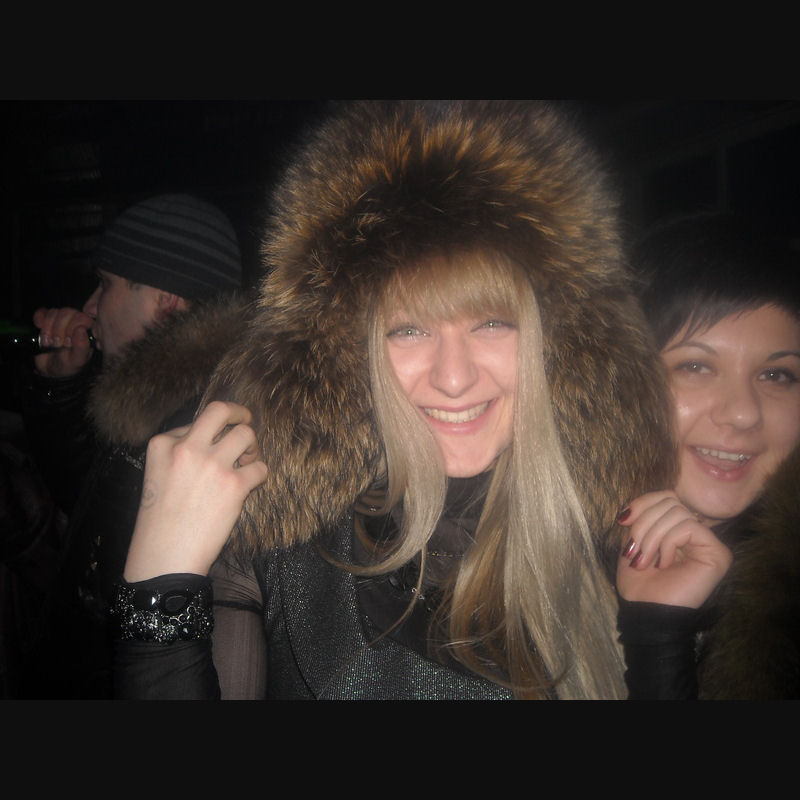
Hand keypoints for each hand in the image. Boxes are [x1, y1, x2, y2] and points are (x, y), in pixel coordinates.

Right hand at [33, 307, 94, 376]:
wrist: (50, 369)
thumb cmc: (68, 365)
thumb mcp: (76, 360)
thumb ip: (82, 347)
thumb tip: (80, 329)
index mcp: (87, 330)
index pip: (82, 317)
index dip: (73, 328)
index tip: (67, 343)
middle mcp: (75, 323)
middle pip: (67, 312)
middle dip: (59, 329)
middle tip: (57, 344)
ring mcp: (60, 321)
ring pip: (54, 312)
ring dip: (48, 328)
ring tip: (48, 343)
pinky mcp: (46, 321)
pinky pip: (42, 312)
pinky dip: (39, 319)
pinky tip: (38, 328)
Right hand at [123, 401, 268, 581]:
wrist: (165, 556)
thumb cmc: (160, 522)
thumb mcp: (156, 475)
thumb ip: (179, 454)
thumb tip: (212, 440)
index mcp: (162, 443)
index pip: (195, 422)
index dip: (209, 434)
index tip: (212, 449)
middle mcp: (187, 447)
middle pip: (221, 410)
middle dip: (238, 412)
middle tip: (245, 423)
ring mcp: (212, 464)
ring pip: (246, 433)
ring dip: (251, 446)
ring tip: (246, 461)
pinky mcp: (234, 484)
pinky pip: (261, 467)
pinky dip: (260, 474)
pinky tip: (250, 485)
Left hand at [615, 491, 732, 608]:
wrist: (646, 612)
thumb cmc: (640, 582)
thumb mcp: (633, 541)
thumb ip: (640, 518)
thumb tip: (633, 507)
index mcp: (677, 527)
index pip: (665, 496)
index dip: (643, 503)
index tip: (623, 521)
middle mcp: (696, 532)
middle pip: (670, 501)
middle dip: (644, 524)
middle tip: (634, 551)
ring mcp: (709, 542)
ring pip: (677, 512)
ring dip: (652, 536)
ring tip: (646, 561)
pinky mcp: (718, 553)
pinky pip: (689, 527)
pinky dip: (668, 542)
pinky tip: (665, 563)